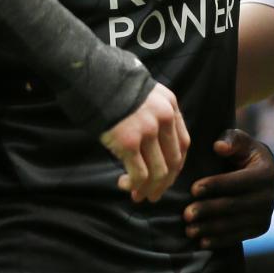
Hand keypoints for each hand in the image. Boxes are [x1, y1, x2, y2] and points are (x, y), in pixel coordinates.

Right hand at [101, 83, 189, 202]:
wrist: (90, 76)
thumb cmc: (110, 85)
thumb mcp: (143, 93)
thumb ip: (153, 113)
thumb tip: (152, 144)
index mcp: (170, 105)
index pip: (183, 144)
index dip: (176, 166)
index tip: (166, 177)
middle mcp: (164, 118)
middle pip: (174, 160)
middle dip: (164, 183)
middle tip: (153, 195)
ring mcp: (147, 130)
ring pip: (159, 172)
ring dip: (150, 188)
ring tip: (138, 196)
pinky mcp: (128, 142)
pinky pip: (139, 174)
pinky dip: (135, 185)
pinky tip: (125, 185)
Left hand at [184, 130, 273, 248]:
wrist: (256, 173)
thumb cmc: (240, 152)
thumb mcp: (238, 140)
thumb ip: (230, 140)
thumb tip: (219, 147)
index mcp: (267, 171)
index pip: (238, 181)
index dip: (215, 185)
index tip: (193, 189)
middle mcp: (271, 195)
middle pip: (235, 206)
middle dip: (209, 210)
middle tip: (186, 214)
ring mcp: (266, 214)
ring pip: (235, 224)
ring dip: (211, 229)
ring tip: (189, 230)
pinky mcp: (261, 228)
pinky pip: (239, 237)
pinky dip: (220, 240)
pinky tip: (202, 242)